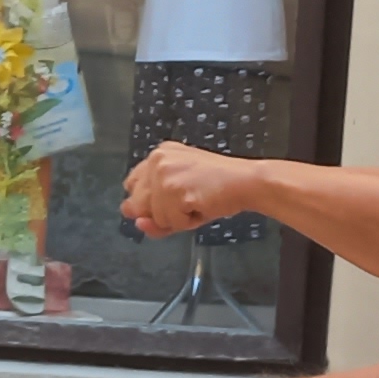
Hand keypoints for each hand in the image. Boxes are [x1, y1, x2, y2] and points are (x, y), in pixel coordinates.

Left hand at [123, 143, 247, 238]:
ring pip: (154, 217)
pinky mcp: (174, 190)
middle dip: (159, 213)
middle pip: (137, 204)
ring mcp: (164, 174)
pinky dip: (187, 223)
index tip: (169, 200)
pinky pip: (170, 223)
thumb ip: (154, 211)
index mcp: (159, 154)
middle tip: (186, 204)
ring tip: (198, 203)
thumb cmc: (218, 189)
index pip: (132, 185)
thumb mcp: (180, 195)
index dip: (147, 200)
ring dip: (176, 219)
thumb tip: (138, 223)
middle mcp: (157, 159)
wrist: (246, 182)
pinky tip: (202, 206)